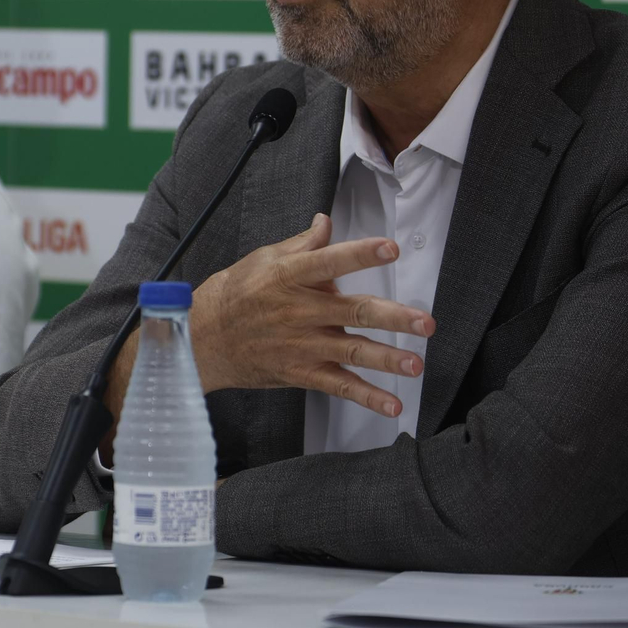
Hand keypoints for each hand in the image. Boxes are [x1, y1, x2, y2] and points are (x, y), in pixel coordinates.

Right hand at [190, 213, 434, 417]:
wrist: (204, 338)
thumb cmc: (234, 294)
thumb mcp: (263, 260)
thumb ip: (301, 245)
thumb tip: (326, 223)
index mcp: (290, 276)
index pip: (329, 261)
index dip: (360, 254)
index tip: (390, 248)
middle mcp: (300, 311)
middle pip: (352, 311)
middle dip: (391, 317)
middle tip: (424, 321)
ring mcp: (302, 344)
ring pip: (351, 350)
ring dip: (386, 358)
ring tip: (415, 363)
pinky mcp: (302, 371)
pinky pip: (339, 385)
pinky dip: (367, 396)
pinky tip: (392, 404)